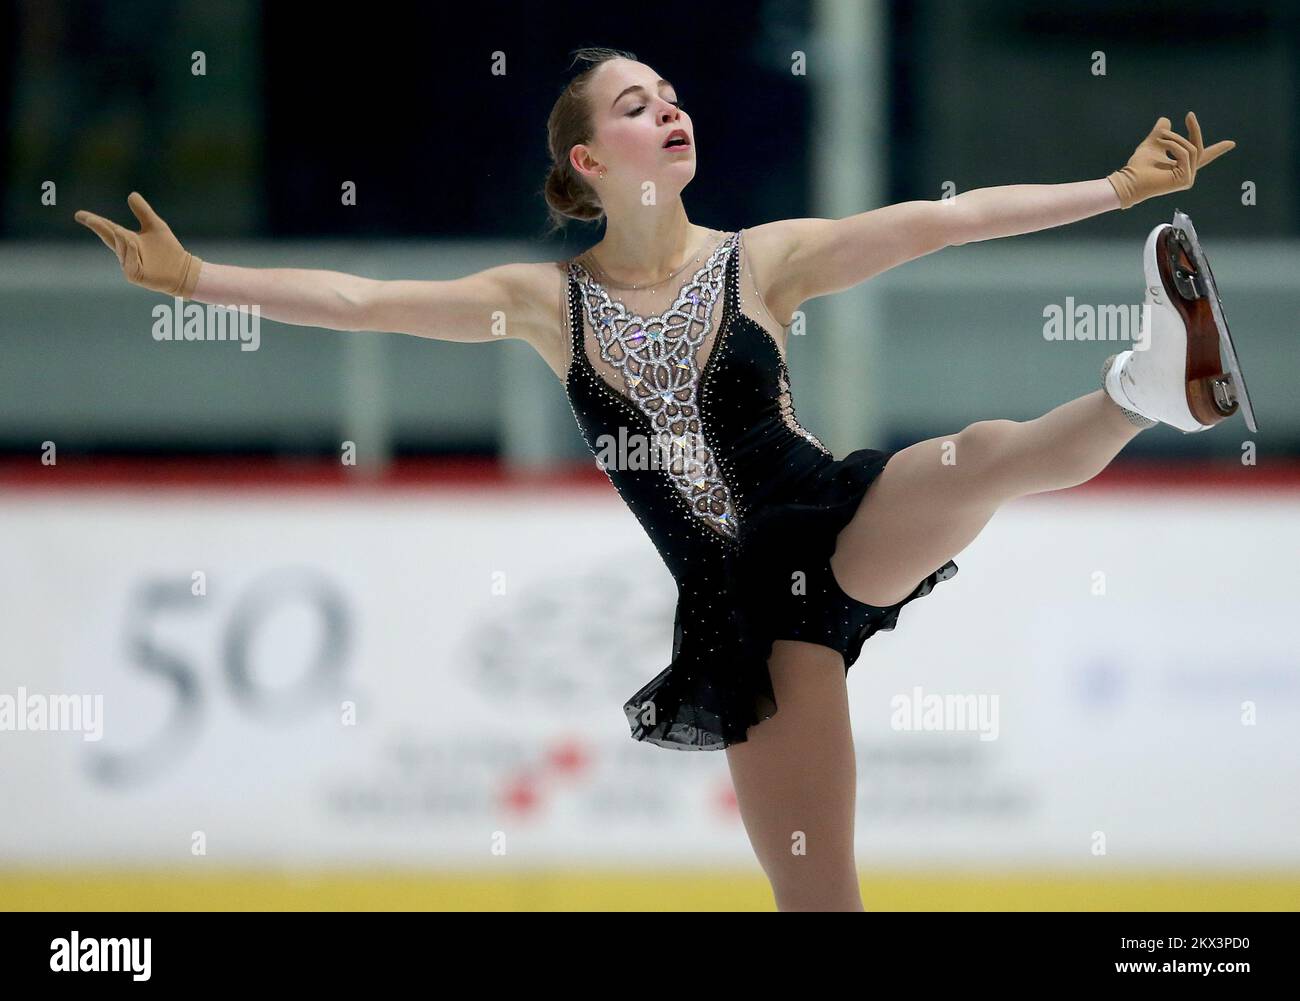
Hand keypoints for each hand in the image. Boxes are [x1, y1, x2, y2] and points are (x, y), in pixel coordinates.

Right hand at [74, 192, 202, 296]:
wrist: (182, 270)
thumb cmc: (168, 250)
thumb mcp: (155, 226)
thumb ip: (143, 211)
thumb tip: (131, 194)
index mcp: (127, 240)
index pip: (108, 228)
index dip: (94, 221)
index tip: (78, 214)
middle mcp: (125, 253)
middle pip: (109, 236)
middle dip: (98, 227)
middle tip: (88, 218)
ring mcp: (128, 265)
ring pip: (120, 248)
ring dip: (123, 240)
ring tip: (128, 235)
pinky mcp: (134, 276)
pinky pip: (129, 263)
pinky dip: (131, 252)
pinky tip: (134, 245)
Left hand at [1107, 112, 1235, 209]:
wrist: (1128, 180)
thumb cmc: (1137, 166)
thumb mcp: (1153, 143)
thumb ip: (1161, 132)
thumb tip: (1165, 119)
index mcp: (1182, 167)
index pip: (1203, 156)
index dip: (1218, 149)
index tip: (1232, 143)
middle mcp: (1187, 174)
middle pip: (1198, 147)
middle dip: (1194, 129)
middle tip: (1190, 115)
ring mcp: (1187, 179)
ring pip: (1192, 149)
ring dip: (1176, 138)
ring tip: (1161, 135)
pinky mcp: (1185, 180)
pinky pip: (1186, 154)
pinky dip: (1173, 145)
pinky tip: (1162, 144)